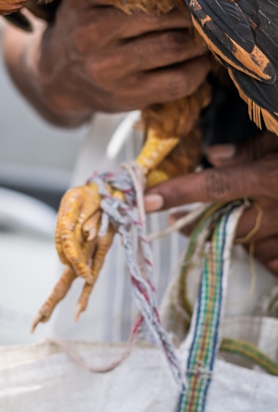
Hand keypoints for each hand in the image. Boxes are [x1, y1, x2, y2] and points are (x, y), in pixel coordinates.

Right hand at [3, 0, 210, 126]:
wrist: (57, 77)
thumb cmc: (83, 28)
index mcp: (84, 4)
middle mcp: (93, 37)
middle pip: (164, 16)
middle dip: (192, 12)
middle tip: (203, 10)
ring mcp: (110, 71)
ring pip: (175, 47)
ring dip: (199, 39)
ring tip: (202, 34)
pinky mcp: (127, 97)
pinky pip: (178, 81)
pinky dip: (198, 69)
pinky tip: (198, 62)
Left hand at [144, 131, 277, 274]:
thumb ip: (249, 150)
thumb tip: (212, 156)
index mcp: (268, 179)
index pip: (212, 186)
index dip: (177, 193)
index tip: (146, 199)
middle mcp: (274, 211)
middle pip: (218, 223)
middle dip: (193, 222)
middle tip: (178, 218)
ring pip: (241, 243)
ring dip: (229, 232)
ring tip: (233, 217)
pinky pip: (266, 260)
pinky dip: (257, 249)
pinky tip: (260, 235)